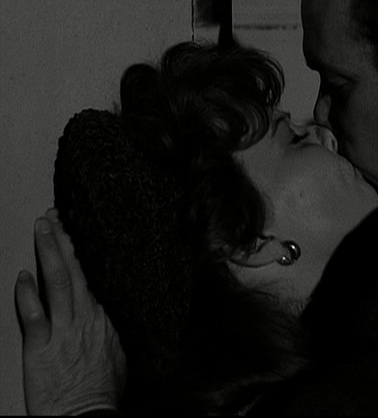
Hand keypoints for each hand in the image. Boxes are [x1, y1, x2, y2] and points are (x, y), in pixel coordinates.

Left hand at [15, 209, 125, 414]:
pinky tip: (21, 276)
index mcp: (103, 318)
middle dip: (63, 241)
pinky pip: (33, 314)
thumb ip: (109, 329)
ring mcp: (63, 330)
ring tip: (42, 229)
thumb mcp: (117, 354)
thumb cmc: (101, 391)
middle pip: (74, 271)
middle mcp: (85, 318)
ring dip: (49, 253)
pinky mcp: (41, 347)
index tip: (77, 232)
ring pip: (57, 282)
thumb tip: (107, 314)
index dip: (82, 252)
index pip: (91, 276)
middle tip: (55, 217)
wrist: (87, 415)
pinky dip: (26, 293)